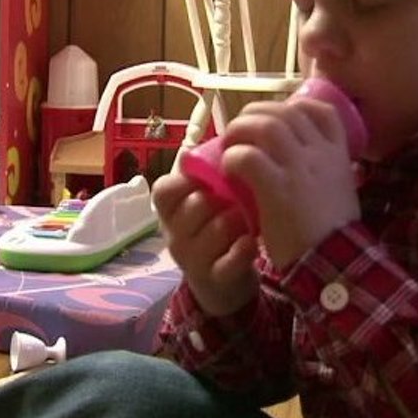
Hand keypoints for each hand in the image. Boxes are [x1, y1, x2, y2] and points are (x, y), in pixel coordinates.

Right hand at [152, 171, 259, 316]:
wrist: (222, 283)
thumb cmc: (215, 227)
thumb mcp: (206, 199)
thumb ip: (209, 173)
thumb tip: (230, 135)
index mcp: (170, 209)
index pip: (165, 189)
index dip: (191, 180)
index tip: (212, 179)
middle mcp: (174, 233)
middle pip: (197, 204)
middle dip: (224, 198)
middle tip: (240, 198)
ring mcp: (191, 259)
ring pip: (217, 228)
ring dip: (239, 221)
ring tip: (249, 219)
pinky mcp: (213, 279)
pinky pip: (230, 260)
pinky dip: (245, 248)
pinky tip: (253, 243)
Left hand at [219, 97, 360, 268]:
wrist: (334, 264)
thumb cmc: (332, 232)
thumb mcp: (340, 190)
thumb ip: (326, 170)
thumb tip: (305, 160)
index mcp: (337, 153)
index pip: (320, 110)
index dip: (293, 107)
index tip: (277, 117)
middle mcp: (319, 153)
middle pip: (284, 112)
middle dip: (256, 114)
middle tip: (240, 130)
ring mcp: (298, 167)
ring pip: (263, 125)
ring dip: (240, 130)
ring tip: (229, 145)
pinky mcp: (276, 187)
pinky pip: (247, 156)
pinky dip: (233, 157)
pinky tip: (228, 169)